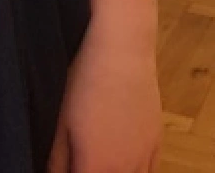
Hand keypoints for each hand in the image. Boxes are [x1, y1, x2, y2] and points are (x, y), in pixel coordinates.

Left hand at [47, 34, 161, 172]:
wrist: (122, 53)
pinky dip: (136, 172)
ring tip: (101, 162)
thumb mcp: (61, 123)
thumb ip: (57, 162)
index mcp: (95, 169)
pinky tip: (124, 161)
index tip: (68, 166)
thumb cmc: (85, 83)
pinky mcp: (158, 144)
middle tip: (82, 160)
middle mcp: (124, 172)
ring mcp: (145, 159)